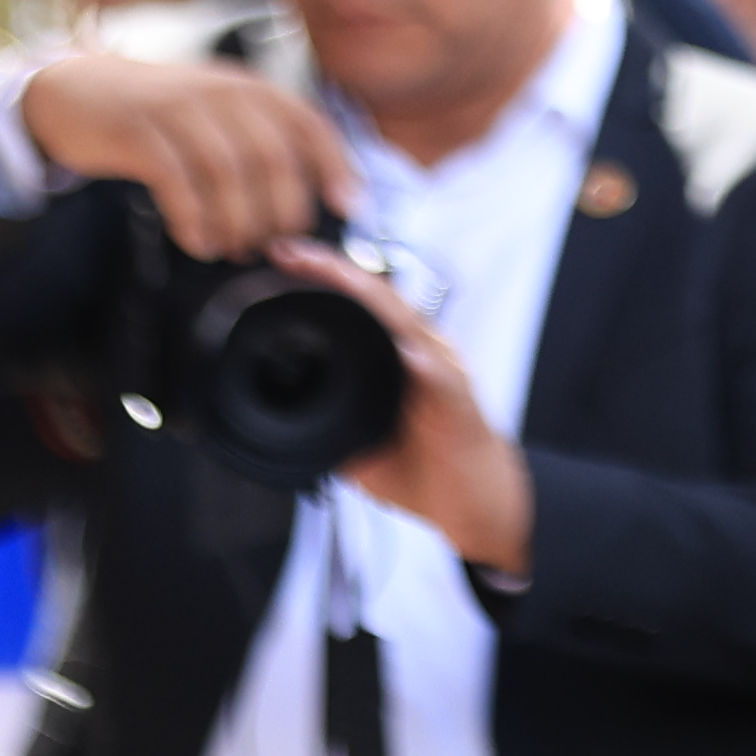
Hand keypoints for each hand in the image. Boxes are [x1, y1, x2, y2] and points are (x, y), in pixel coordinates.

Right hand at [18, 48, 355, 263]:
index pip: (308, 125)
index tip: (347, 209)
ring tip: (235, 250)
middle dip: (281, 211)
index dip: (335, 167)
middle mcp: (221, 92)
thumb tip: (311, 203)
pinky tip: (199, 243)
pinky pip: (176, 181)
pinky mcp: (138, 131)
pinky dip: (194, 218)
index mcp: (250, 89)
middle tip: (274, 246)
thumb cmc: (161, 116)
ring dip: (238, 222)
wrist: (77, 90)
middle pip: (273, 157)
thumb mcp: (218, 115)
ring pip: (228, 172)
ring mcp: (178, 108)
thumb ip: (261, 144)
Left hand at [275, 239, 533, 579]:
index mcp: (397, 357)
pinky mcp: (460, 406)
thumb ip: (327, 424)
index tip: (280, 257)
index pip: (357, 304)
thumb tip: (278, 421)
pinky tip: (404, 352)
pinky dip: (423, 364)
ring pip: (407, 324)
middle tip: (290, 250)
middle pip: (378, 299)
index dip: (321, 277)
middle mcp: (421, 354)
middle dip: (335, 270)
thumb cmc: (426, 470)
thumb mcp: (358, 446)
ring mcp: (443, 374)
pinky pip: (441, 378)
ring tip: (335, 276)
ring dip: (371, 299)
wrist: (477, 504)